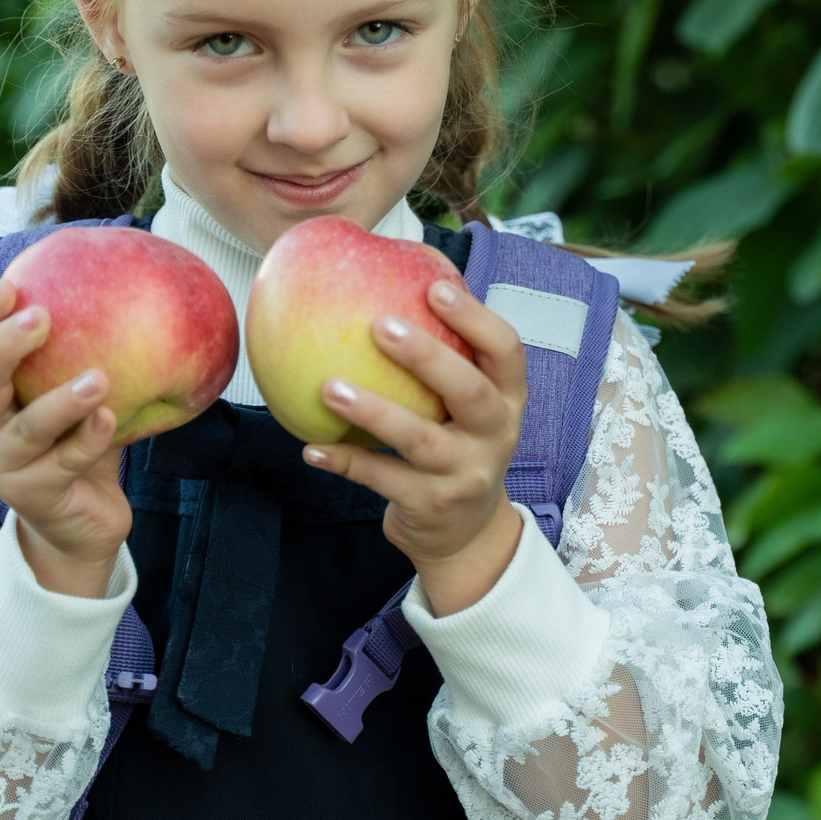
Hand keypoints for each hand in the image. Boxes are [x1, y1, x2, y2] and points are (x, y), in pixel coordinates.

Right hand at [0, 278, 131, 599]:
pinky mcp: (31, 497)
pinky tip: (109, 420)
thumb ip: (79, 352)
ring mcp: (2, 466)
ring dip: (61, 400)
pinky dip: (89, 439)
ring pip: (26, 428)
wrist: (84, 523)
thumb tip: (116, 283)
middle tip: (43, 317)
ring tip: (99, 377)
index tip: (12, 282)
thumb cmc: (77, 443)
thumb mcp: (72, 393)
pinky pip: (65, 462)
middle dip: (5, 345)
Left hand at [302, 280, 527, 615]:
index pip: (506, 351)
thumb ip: (446, 358)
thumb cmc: (457, 445)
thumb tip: (391, 284)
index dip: (475, 318)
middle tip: (379, 325)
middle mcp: (496, 434)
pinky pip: (384, 479)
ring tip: (329, 387)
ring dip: (373, 411)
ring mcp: (467, 474)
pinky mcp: (434, 506)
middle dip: (427, 356)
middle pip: (469, 391)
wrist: (467, 534)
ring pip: (420, 440)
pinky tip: (312, 448)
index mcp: (508, 399)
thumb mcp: (468, 407)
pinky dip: (346, 462)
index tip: (436, 286)